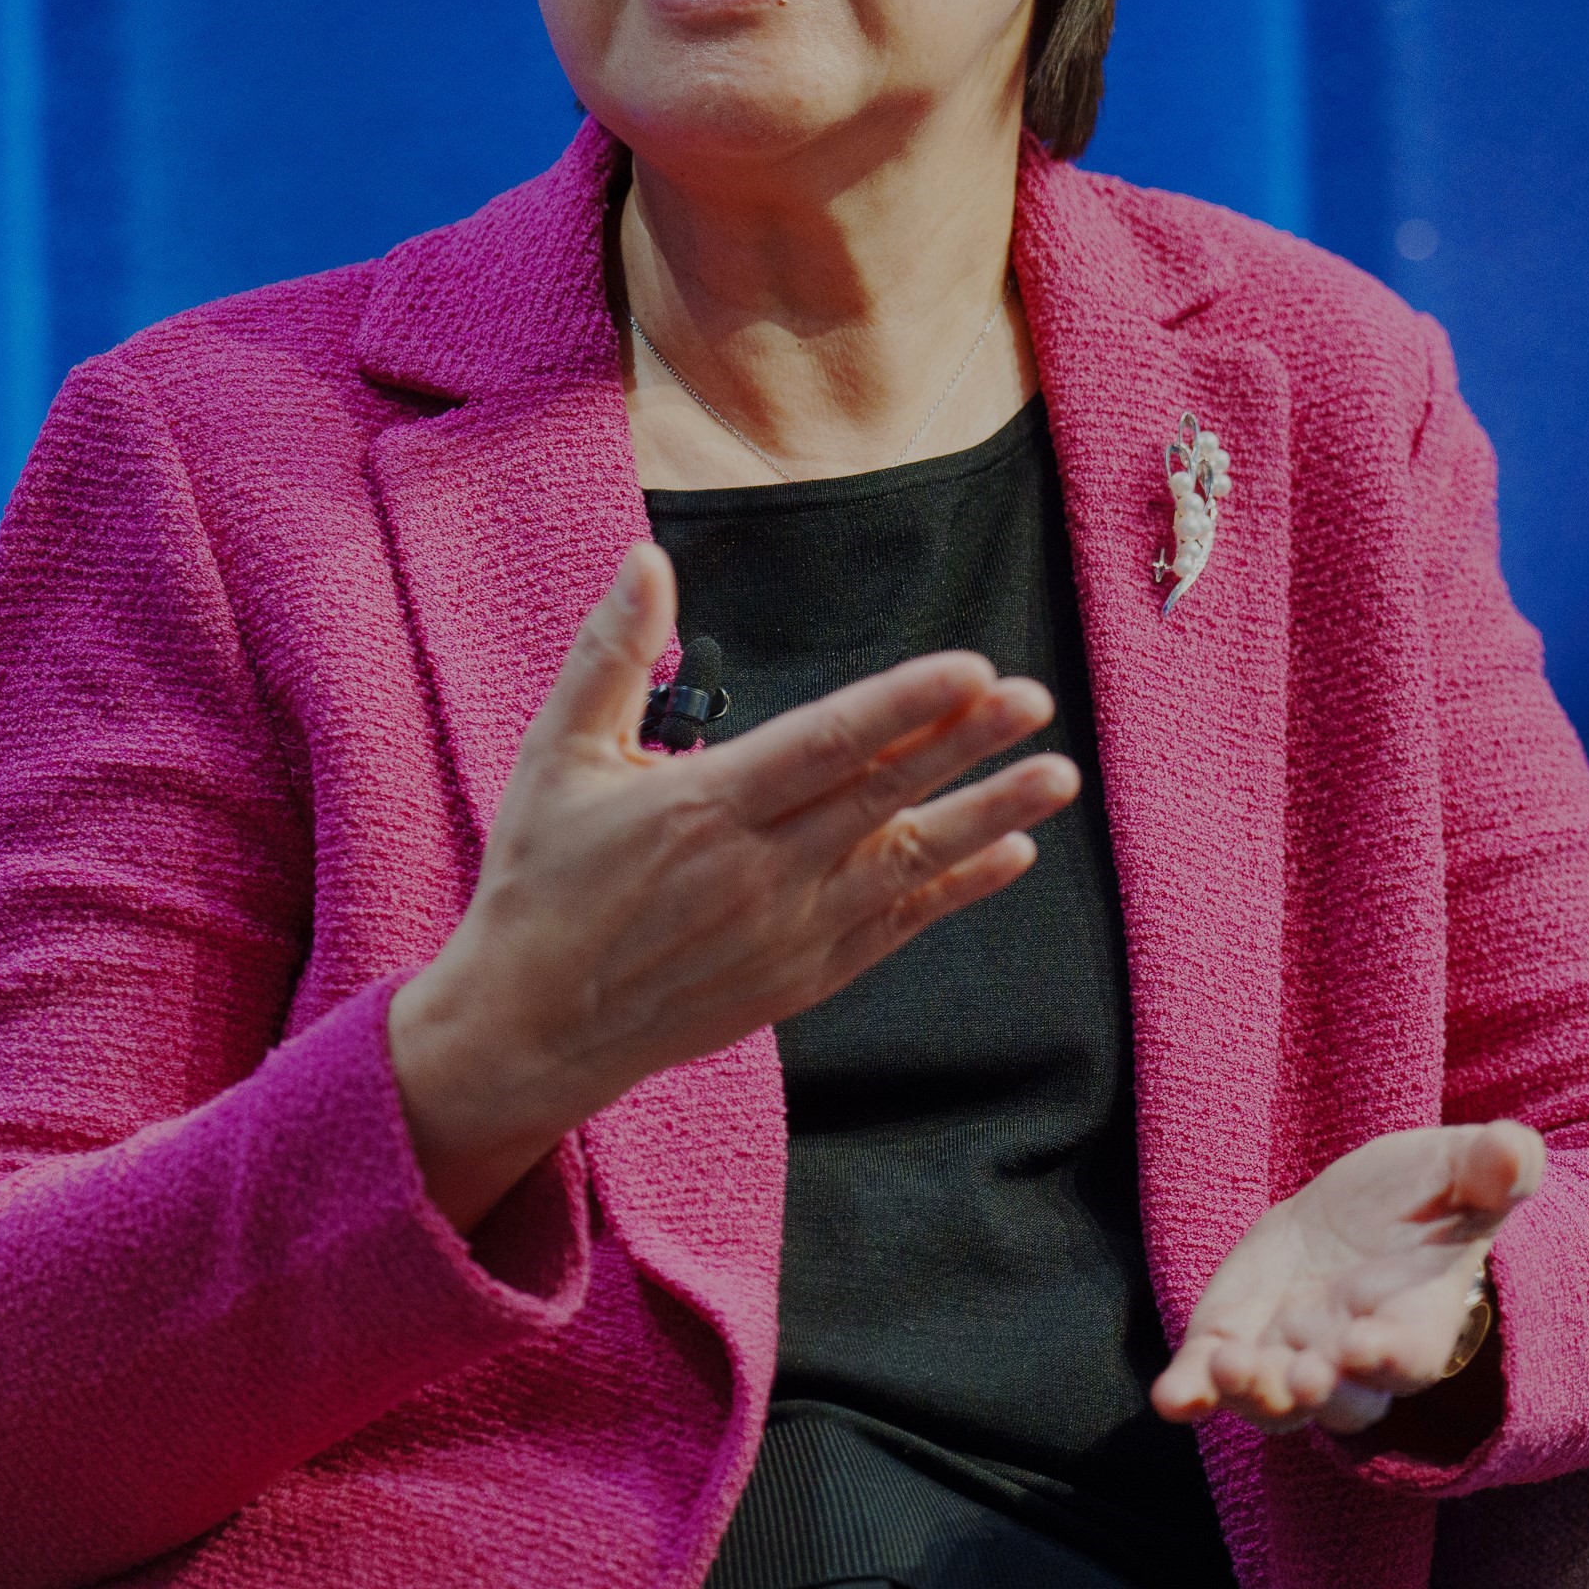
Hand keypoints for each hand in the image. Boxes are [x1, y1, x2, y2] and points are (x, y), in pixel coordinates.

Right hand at [388, 543, 1077, 1229]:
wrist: (532, 1029)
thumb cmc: (540, 881)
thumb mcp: (556, 757)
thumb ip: (610, 655)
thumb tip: (646, 559)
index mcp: (701, 807)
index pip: (823, 745)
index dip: (901, 706)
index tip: (969, 670)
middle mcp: (757, 871)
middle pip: (880, 797)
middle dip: (964, 745)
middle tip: (1033, 700)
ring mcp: (788, 931)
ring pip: (906, 864)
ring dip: (986, 816)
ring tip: (1056, 774)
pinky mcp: (802, 975)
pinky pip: (896, 924)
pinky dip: (955, 888)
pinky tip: (1010, 849)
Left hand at [1151, 1120, 1544, 1436]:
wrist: (1358, 1211)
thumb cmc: (1426, 1197)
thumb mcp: (1460, 1168)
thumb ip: (1493, 1168)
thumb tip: (1516, 1152)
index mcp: (1415, 1320)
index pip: (1410, 1354)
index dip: (1389, 1356)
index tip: (1364, 1345)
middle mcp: (1352, 1358)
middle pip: (1341, 1401)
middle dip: (1320, 1391)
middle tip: (1299, 1374)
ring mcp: (1289, 1356)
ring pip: (1272, 1402)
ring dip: (1251, 1393)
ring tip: (1228, 1366)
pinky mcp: (1234, 1339)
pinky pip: (1208, 1383)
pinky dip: (1191, 1393)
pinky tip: (1172, 1398)